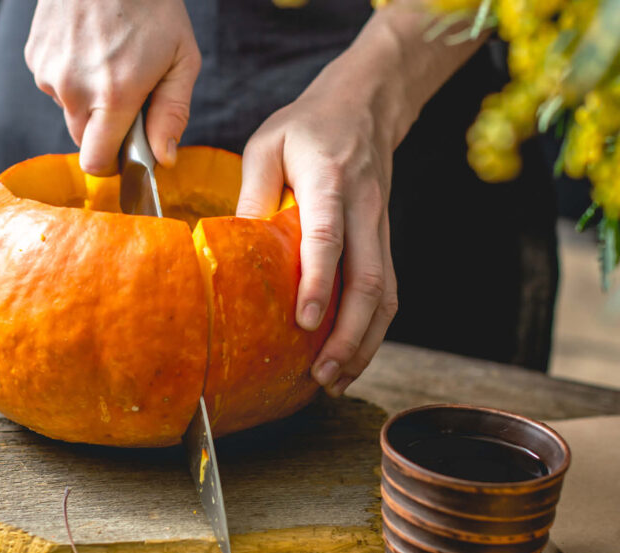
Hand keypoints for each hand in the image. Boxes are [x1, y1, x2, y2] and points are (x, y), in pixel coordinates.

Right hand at [24, 0, 200, 174]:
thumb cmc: (152, 5)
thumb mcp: (182, 58)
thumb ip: (173, 113)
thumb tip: (163, 159)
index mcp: (114, 94)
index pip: (96, 162)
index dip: (113, 163)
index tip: (127, 149)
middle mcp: (74, 88)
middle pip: (83, 138)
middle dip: (104, 127)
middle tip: (127, 91)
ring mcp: (48, 71)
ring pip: (69, 108)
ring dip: (87, 96)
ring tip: (109, 56)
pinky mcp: (34, 56)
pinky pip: (54, 83)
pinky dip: (71, 73)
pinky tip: (88, 44)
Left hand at [236, 66, 400, 398]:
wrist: (365, 106)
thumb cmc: (307, 127)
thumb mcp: (267, 145)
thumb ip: (253, 193)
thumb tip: (232, 250)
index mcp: (329, 180)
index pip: (328, 238)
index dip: (319, 282)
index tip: (305, 321)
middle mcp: (364, 209)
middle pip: (369, 279)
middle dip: (348, 333)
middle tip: (322, 372)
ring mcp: (381, 228)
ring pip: (386, 293)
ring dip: (364, 341)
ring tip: (335, 379)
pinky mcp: (384, 241)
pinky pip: (387, 291)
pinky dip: (372, 330)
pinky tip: (350, 356)